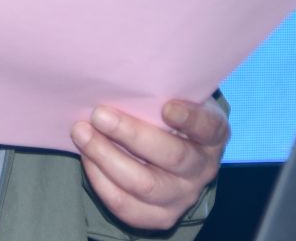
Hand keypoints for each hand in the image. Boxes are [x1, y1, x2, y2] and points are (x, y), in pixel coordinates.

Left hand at [71, 98, 228, 232]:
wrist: (173, 154)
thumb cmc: (167, 116)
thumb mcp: (174, 98)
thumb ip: (157, 91)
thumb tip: (120, 78)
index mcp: (213, 135)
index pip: (208, 127)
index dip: (189, 119)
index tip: (166, 107)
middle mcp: (203, 168)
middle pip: (171, 156)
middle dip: (131, 134)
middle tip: (99, 114)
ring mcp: (183, 196)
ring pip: (144, 184)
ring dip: (107, 157)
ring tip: (82, 133)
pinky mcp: (160, 216)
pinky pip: (126, 205)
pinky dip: (101, 180)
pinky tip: (87, 157)